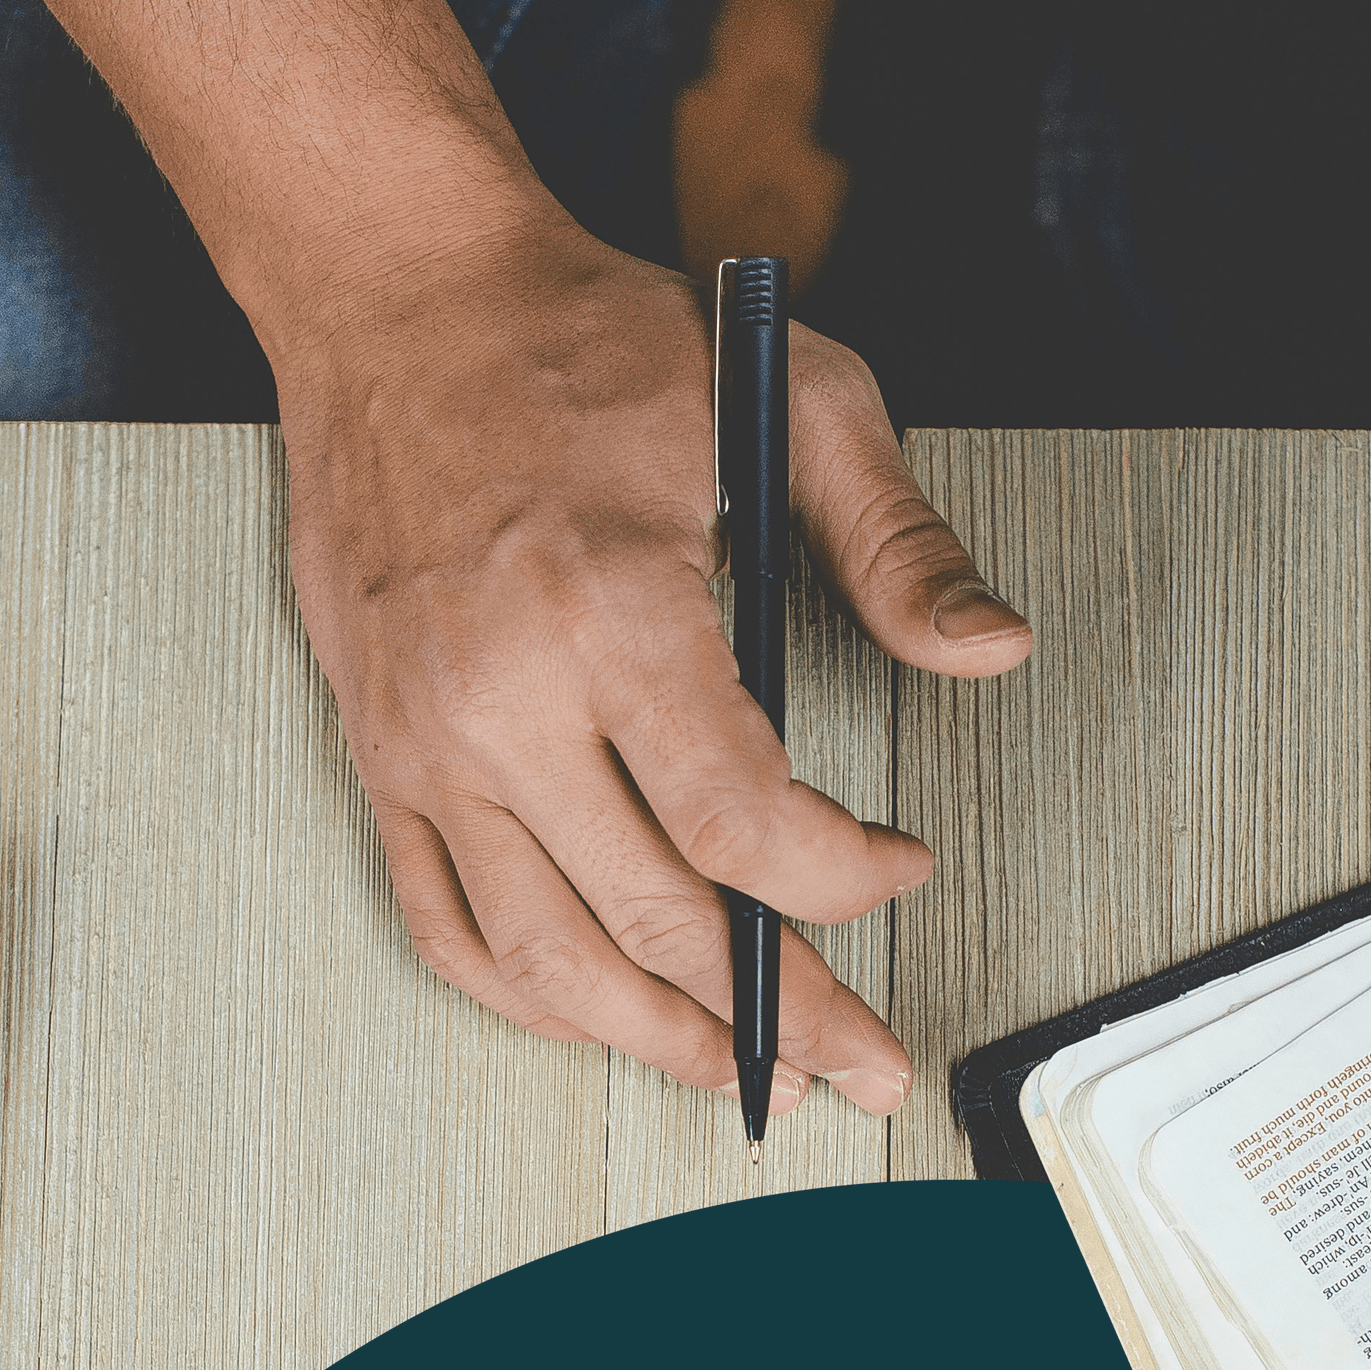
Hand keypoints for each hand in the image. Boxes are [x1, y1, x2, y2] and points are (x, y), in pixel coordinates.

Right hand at [274, 217, 1032, 1113]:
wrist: (400, 297)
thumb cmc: (580, 342)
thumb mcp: (789, 399)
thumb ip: (897, 541)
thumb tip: (990, 648)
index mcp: (610, 609)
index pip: (741, 823)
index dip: (840, 882)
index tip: (898, 868)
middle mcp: (502, 695)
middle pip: (657, 920)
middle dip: (782, 1011)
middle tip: (859, 1058)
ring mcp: (428, 740)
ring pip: (547, 959)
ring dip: (656, 1041)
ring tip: (744, 1072)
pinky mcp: (380, 754)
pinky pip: (448, 925)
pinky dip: (532, 998)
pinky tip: (605, 1016)